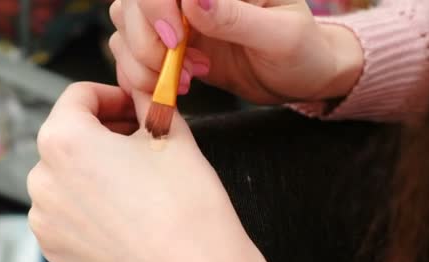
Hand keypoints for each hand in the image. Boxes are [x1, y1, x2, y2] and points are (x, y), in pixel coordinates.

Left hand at [27, 83, 278, 261]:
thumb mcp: (173, 134)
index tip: (134, 107)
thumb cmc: (186, 205)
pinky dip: (90, 204)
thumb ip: (148, 102)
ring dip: (95, 169)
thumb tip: (140, 93)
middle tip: (142, 142)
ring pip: (66, 176)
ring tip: (136, 183)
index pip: (78, 96)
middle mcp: (43, 179)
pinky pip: (67, 212)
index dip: (113, 95)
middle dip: (104, 133)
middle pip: (69, 137)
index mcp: (65, 141)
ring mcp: (46, 219)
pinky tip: (125, 212)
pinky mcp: (56, 250)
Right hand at [108, 0, 362, 103]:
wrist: (299, 78)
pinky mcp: (171, 44)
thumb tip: (193, 0)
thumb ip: (237, 18)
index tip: (177, 40)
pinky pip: (131, 52)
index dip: (156, 5)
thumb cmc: (302, 52)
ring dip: (144, 60)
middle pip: (133, 1)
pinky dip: (141, 74)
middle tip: (186, 71)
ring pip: (125, 23)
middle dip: (148, 41)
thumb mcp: (282, 37)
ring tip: (188, 79)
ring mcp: (177, 15)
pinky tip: (176, 86)